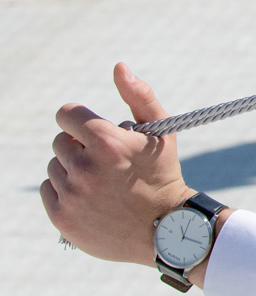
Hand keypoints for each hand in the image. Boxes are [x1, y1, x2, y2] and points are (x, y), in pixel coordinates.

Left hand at [42, 64, 195, 268]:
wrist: (166, 229)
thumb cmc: (163, 174)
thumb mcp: (160, 132)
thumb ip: (139, 95)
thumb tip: (118, 67)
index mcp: (106, 142)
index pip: (66, 115)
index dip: (79, 120)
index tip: (90, 131)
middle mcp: (85, 167)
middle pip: (60, 142)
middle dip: (80, 147)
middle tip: (106, 162)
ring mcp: (72, 194)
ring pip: (55, 167)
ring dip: (73, 170)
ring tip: (102, 183)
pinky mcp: (62, 217)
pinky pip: (49, 190)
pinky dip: (66, 191)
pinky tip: (91, 198)